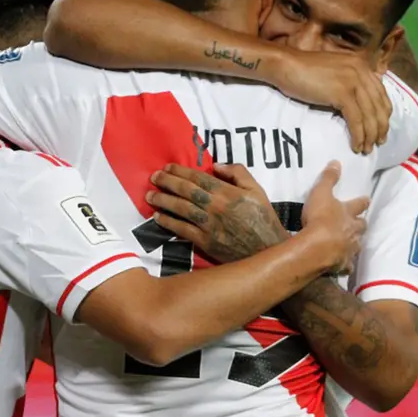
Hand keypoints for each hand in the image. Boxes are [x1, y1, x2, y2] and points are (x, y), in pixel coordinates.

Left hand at [145, 163, 287, 262]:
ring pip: (181, 209)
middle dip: (167, 182)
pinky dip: (169, 223)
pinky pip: (183, 230)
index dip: (180, 171)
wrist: (267, 250)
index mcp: (228, 192)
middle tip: (154, 177)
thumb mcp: (257, 190)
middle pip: (186, 191)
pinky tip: (158, 217)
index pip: (198, 178)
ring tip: (150, 195)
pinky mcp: (205, 242)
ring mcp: (209, 225)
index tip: (167, 167)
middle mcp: (215, 207)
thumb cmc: (263, 218)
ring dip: (163, 201)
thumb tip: (215, 166)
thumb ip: (238, 173)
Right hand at [275, 50, 391, 153]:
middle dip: (380, 128)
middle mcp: (362, 71)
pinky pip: (356, 120)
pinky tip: (356, 146)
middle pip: (379, 106)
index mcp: (362, 65)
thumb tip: (359, 102)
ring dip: (370, 135)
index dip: (384, 114)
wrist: (287, 66)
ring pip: (369, 115)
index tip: (381, 129)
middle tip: (378, 143)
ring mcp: (353, 82)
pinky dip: (358, 135)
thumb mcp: (336, 71)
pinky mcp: (342, 94)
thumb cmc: (305, 70)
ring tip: (367, 149)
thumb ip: (350, 80)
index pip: (382, 94)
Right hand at [301, 161, 368, 274]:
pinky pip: (347, 265)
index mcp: (348, 213)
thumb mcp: (321, 193)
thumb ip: (329, 178)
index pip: (359, 204)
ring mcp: (350, 248)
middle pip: (361, 226)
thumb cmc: (319, 217)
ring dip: (354, 243)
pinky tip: (343, 266)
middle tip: (359, 224)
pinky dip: (346, 264)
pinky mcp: (343, 264)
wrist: (318, 247)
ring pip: (356, 246)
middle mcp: (353, 231)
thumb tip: (337, 162)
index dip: (362, 201)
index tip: (368, 199)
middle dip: (361, 224)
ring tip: (351, 244)